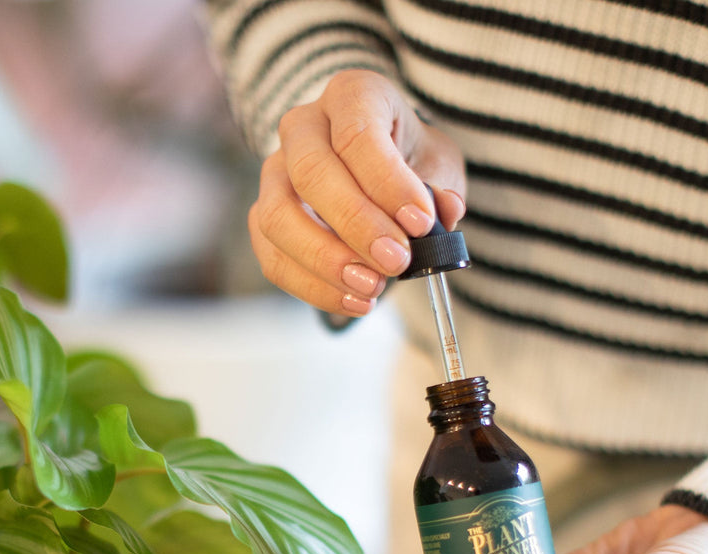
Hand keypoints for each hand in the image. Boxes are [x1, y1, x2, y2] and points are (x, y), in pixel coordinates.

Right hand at [249, 69, 465, 315]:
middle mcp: (303, 126)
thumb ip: (441, 188)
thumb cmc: (409, 163)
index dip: (387, 183)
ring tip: (373, 288)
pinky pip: (273, 258)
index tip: (420, 223)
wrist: (379, 175)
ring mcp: (275, 173)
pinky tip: (356, 302)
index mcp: (351, 96)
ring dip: (326, 261)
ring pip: (277, 218)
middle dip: (356, 225)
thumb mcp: (438, 165)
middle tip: (396, 262)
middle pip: (311, 173)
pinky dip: (314, 288)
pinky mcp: (264, 219)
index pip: (357, 134)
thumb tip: (444, 212)